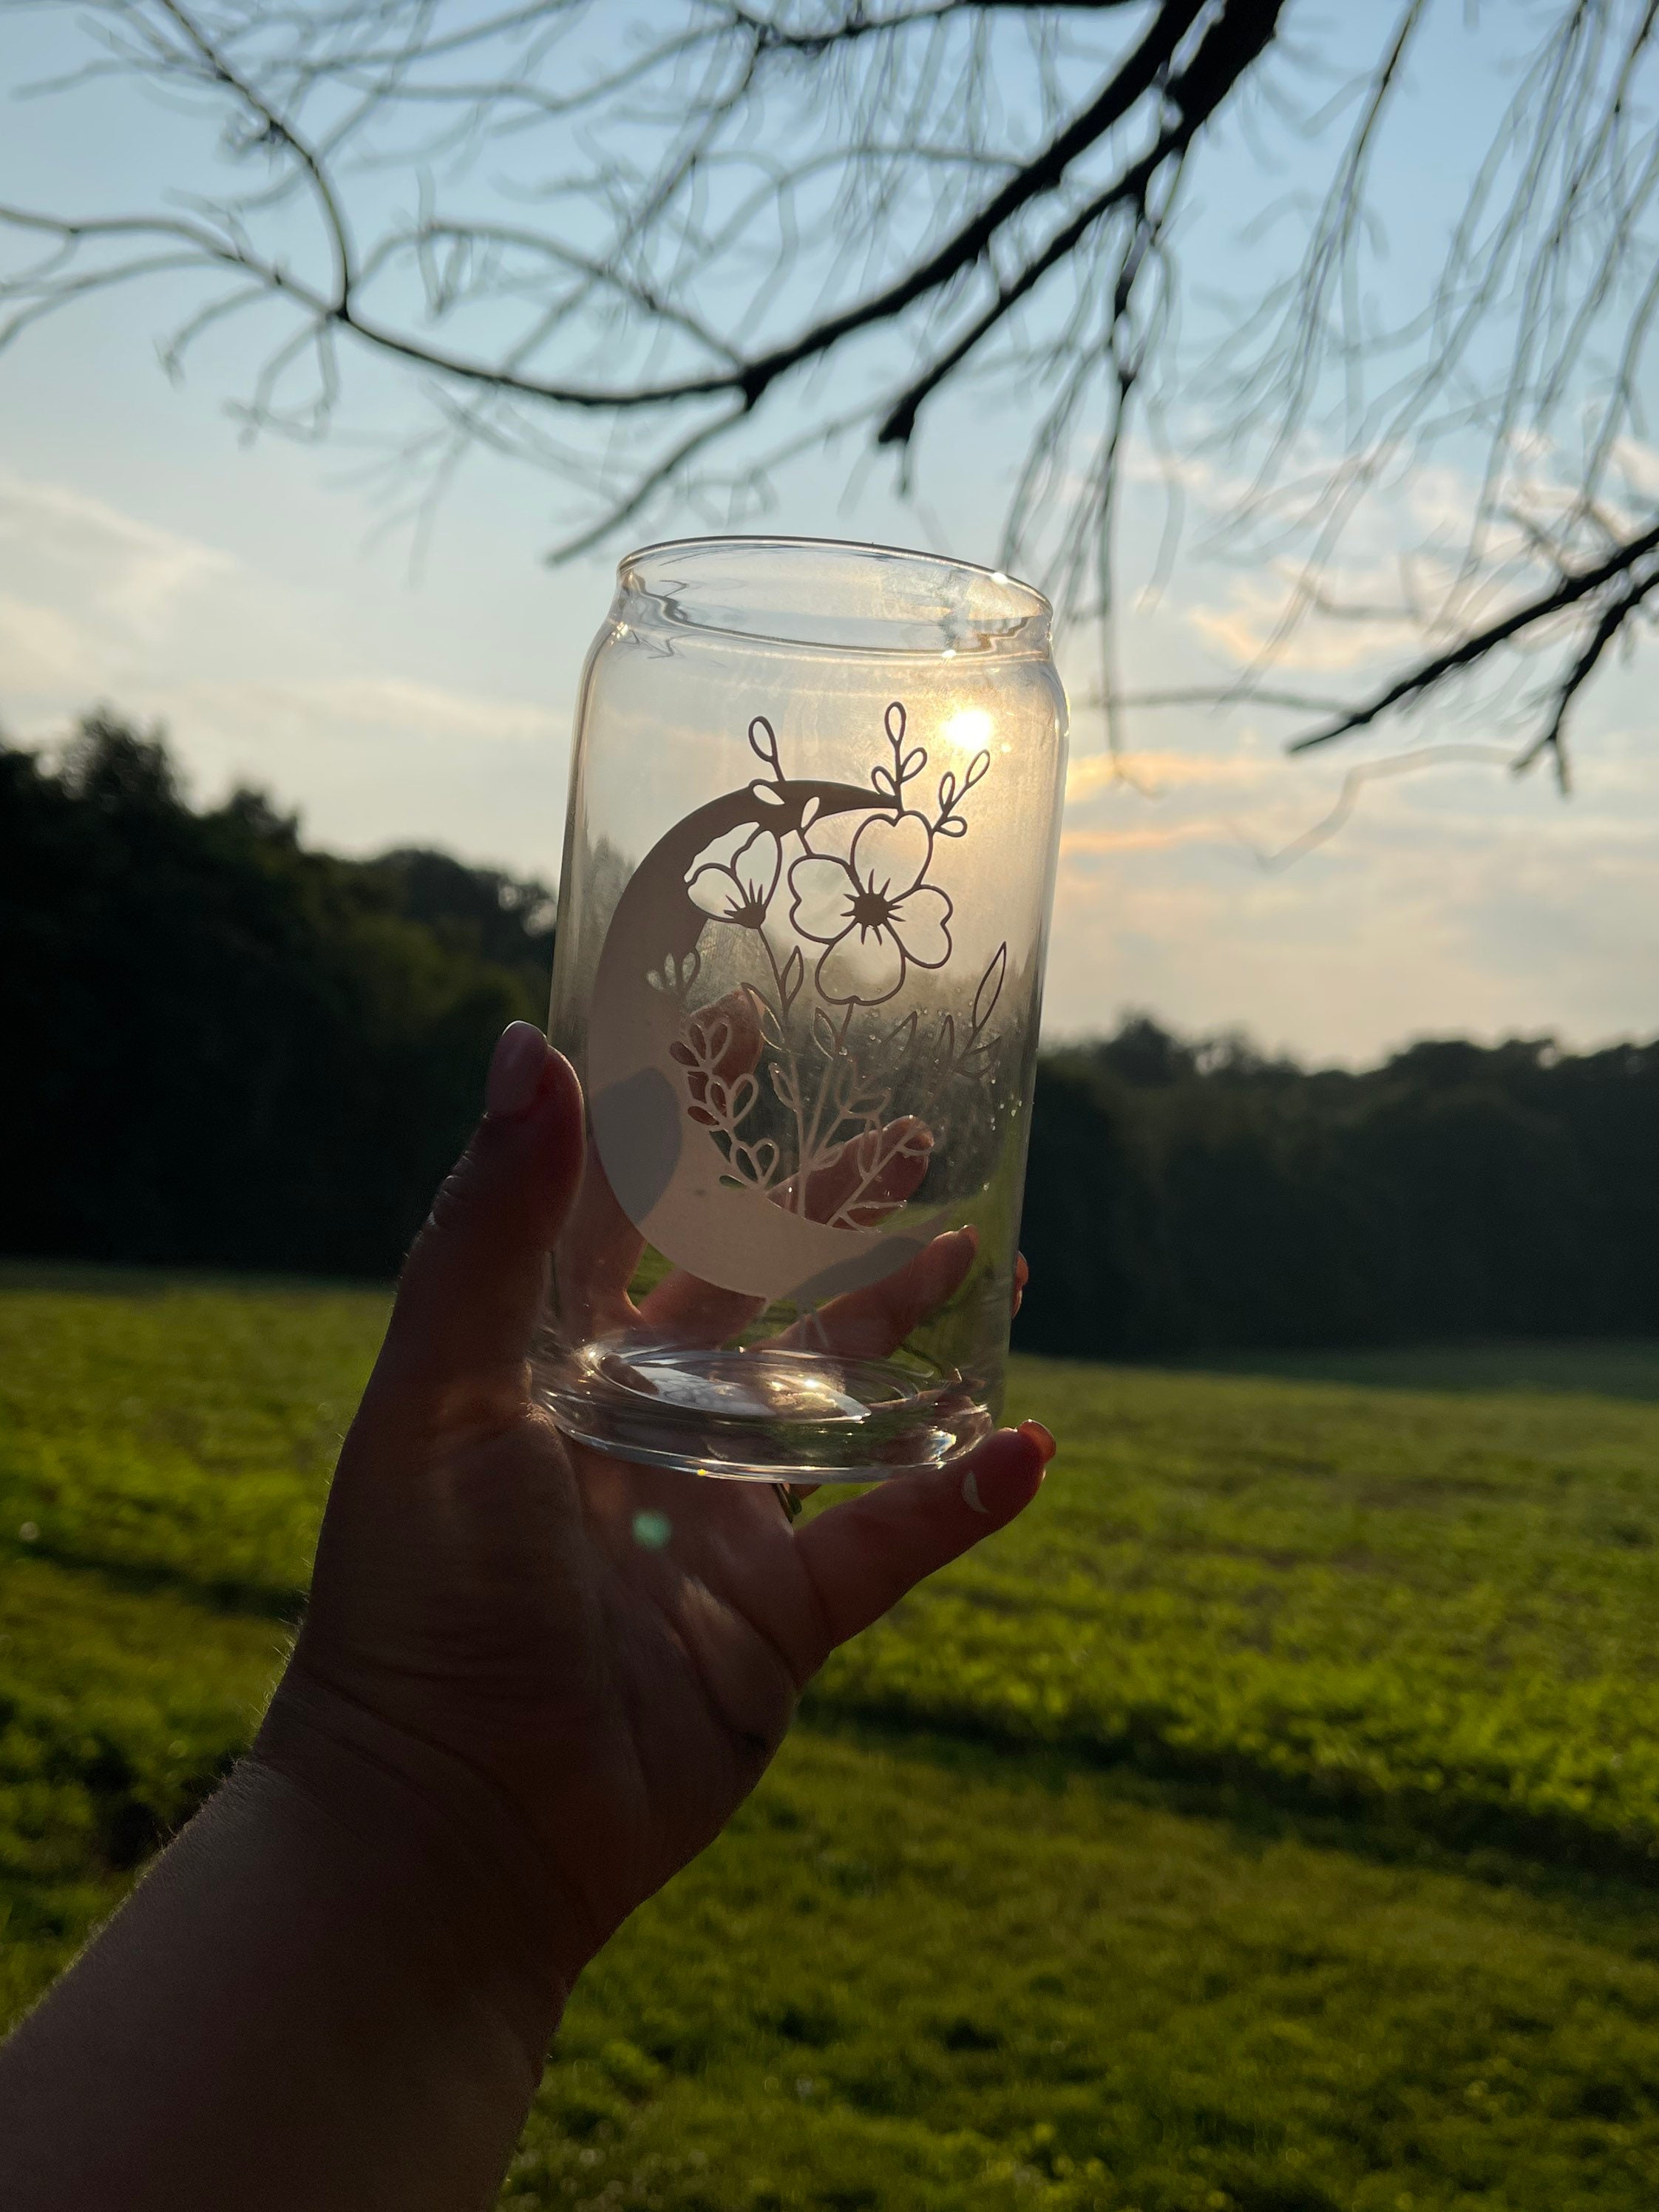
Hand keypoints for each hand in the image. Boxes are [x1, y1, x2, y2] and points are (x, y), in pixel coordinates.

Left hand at [261, 1023, 1052, 2029]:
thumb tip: (525, 1040)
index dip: (682, 1109)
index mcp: (550, 1360)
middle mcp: (640, 1425)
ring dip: (915, 1331)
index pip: (627, 1202)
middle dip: (830, 1214)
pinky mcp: (776, 1621)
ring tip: (995, 1252)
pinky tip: (1030, 1442)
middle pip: (758, 1292)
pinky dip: (959, 1496)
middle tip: (910, 1134)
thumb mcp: (445, 1392)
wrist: (449, 1826)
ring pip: (841, 1403)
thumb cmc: (420, 1600)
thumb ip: (494, 1224)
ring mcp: (717, 1519)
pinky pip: (889, 1544)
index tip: (744, 1013)